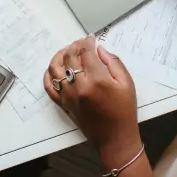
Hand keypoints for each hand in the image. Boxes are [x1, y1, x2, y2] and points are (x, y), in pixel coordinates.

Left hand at [43, 37, 140, 162]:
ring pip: (55, 69)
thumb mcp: (127, 83)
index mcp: (97, 80)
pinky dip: (48, 75)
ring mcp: (68, 96)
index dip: (88, 42)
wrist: (115, 138)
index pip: (86, 52)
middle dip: (75, 46)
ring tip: (67, 51)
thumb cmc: (124, 111)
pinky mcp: (63, 104)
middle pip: (70, 58)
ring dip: (60, 56)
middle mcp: (79, 87)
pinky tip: (54, 68)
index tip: (91, 38)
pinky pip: (49, 87)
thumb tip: (100, 50)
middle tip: (81, 43)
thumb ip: (113, 62)